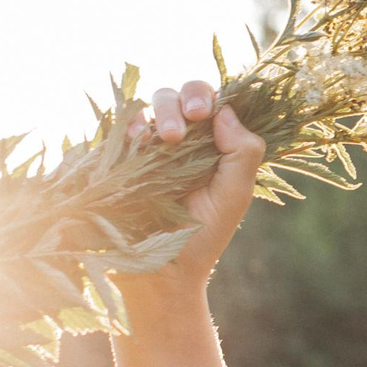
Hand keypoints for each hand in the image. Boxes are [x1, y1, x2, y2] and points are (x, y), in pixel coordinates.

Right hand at [116, 80, 266, 304]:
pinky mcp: (123, 157)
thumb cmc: (203, 235)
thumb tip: (226, 111)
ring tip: (166, 138)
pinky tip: (138, 140)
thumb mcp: (234, 194)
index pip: (213, 101)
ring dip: (161, 110)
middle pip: (182, 94)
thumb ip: (242, 152)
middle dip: (185, 100)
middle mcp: (182, 139)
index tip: (206, 113)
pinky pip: (123, 127)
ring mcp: (151, 146)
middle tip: (189, 122)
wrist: (163, 271)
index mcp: (213, 143)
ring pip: (153, 103)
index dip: (210, 97)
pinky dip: (131, 125)